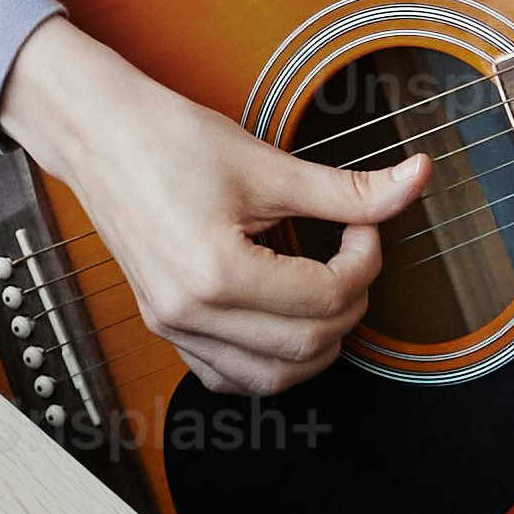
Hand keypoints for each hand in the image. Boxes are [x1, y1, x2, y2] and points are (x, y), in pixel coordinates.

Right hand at [0, 17, 423, 396]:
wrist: (100, 133)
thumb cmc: (166, 139)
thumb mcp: (267, 164)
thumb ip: (348, 189)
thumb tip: (413, 181)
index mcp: (217, 273)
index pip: (325, 298)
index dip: (365, 262)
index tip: (363, 228)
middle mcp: (190, 313)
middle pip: (307, 346)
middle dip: (349, 303)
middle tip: (350, 253)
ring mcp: (173, 325)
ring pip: (271, 379)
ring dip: (315, 345)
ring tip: (324, 291)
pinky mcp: (164, 325)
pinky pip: (227, 377)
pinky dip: (268, 363)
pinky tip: (282, 322)